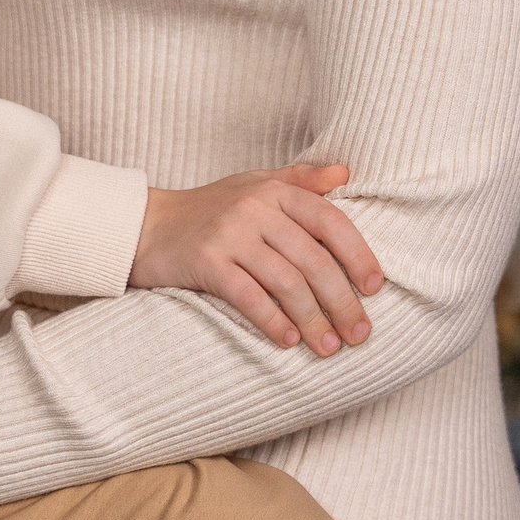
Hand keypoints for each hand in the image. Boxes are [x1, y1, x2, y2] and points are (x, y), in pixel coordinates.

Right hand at [129, 162, 383, 353]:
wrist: (145, 225)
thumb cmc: (209, 208)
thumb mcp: (254, 184)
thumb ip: (300, 180)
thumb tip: (346, 172)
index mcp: (275, 190)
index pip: (330, 222)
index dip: (357, 255)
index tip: (374, 288)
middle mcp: (255, 209)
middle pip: (312, 260)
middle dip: (341, 302)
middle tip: (358, 334)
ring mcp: (230, 235)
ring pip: (286, 283)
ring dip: (313, 320)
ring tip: (328, 347)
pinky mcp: (206, 262)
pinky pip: (249, 296)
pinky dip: (272, 321)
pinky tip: (288, 340)